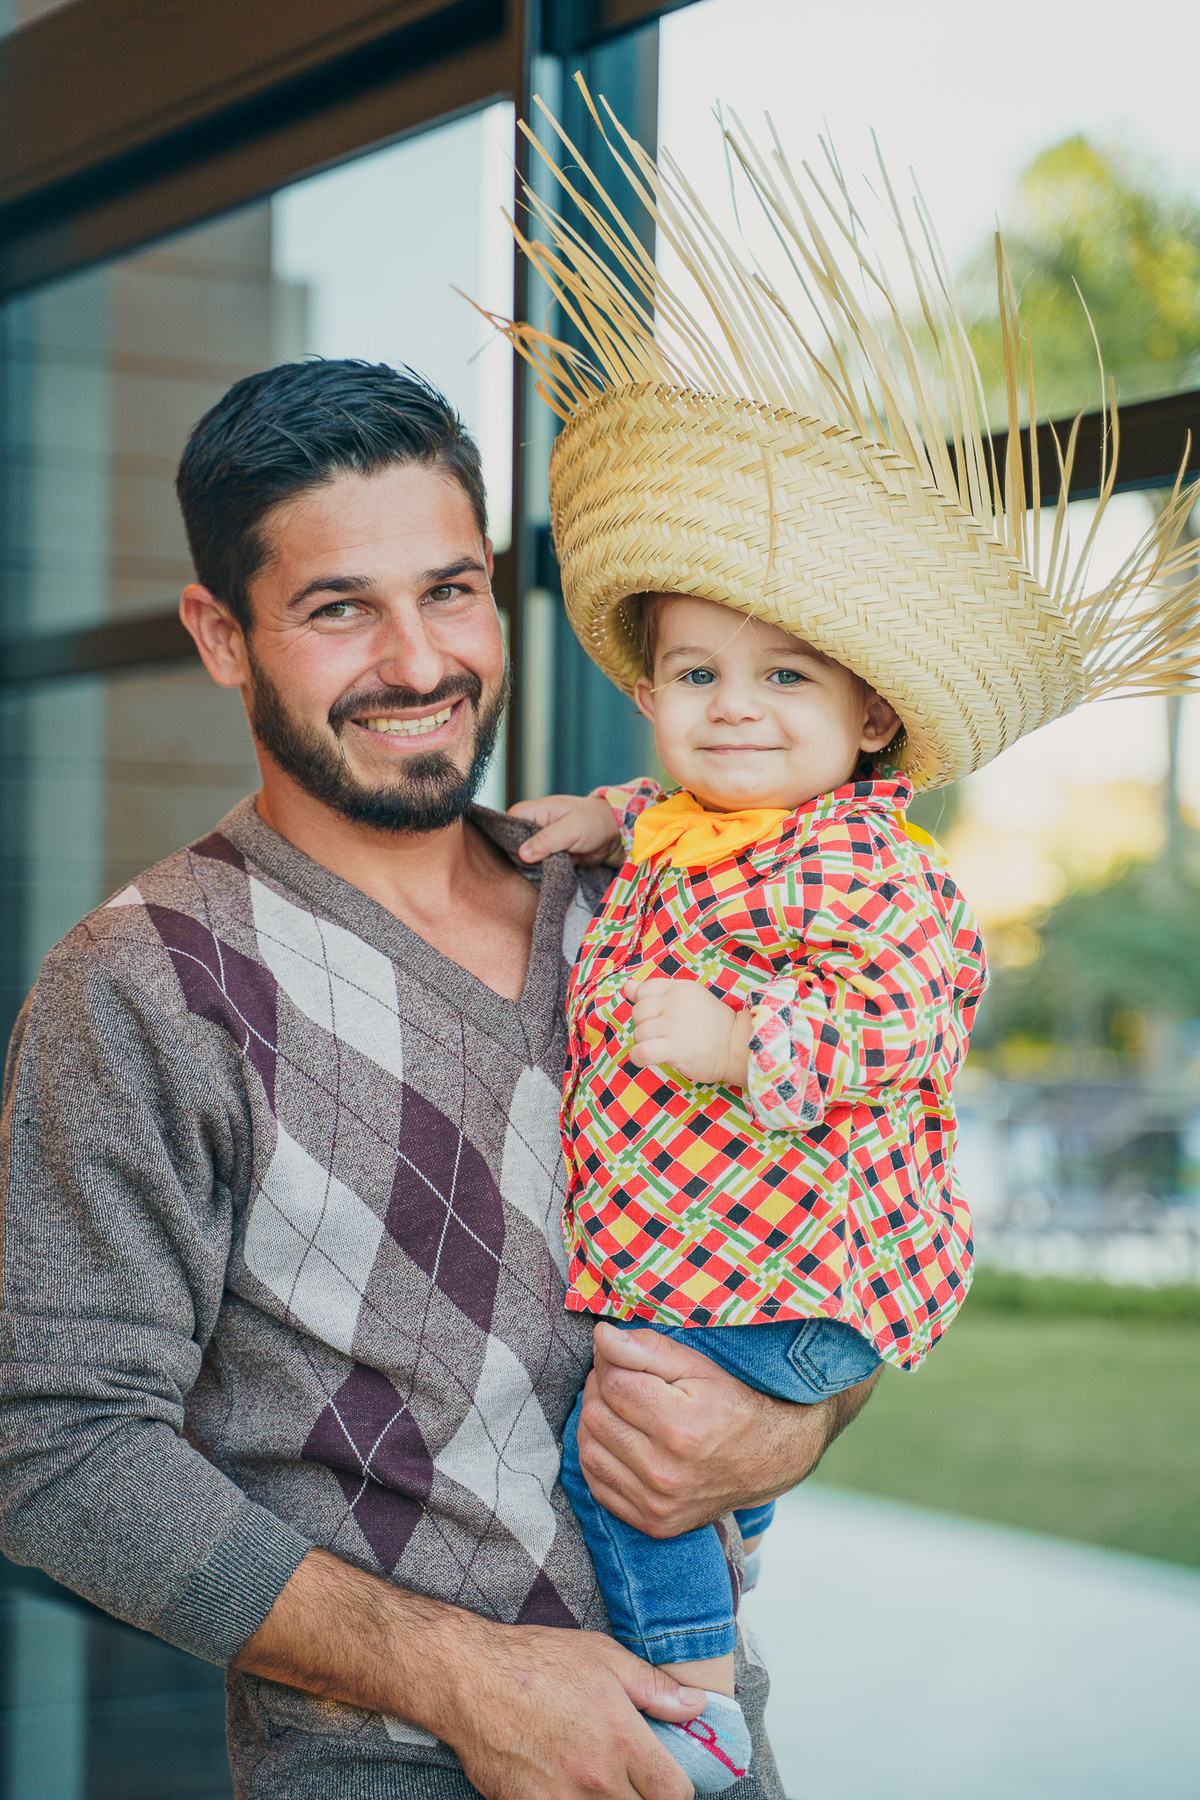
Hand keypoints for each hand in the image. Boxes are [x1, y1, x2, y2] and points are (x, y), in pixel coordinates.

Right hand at [236, 1548, 702, 1799]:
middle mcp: (597, 1779)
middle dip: (640, 1795)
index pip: (676, 1793)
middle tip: (628, 1776)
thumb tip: (697, 1706)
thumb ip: (655, 1688)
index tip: (667, 1777)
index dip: (678, 1787)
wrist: (469, 1679)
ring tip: (596, 1779)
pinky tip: (563, 1782)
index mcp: (623, 1740)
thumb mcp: (605, 1658)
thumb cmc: (537, 1660)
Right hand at [510, 794, 621, 865]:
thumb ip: (547, 840)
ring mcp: (543, 841)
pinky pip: (539, 864)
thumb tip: (522, 854)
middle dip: (519, 855)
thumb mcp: (571, 829)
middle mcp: (536, 824)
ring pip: (526, 855)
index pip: (509, 819)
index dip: (506, 835)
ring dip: (532, 865)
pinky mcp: (551, 854)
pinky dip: (543, 870)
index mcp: (537, 811)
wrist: (615, 834)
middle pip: (514, 840)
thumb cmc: (594, 822)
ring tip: (540, 871)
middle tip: (528, 866)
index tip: (511, 852)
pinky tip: (546, 875)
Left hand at [576, 1322, 880, 1537]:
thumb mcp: (697, 1365)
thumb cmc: (732, 1402)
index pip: (613, 1384)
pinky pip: (597, 1484)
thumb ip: (646, 1349)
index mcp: (681, 1427)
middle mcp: (666, 1473)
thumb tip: (600, 1336)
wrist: (769, 1460)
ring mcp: (658, 1504)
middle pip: (596, 1417)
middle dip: (600, 1388)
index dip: (609, 1361)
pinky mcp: (653, 1524)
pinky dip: (599, 1456)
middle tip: (619, 1376)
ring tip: (618, 1406)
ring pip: (589, 1451)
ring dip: (595, 1421)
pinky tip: (618, 1438)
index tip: (619, 1353)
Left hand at [625, 978, 753, 1085]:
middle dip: (645, 1025)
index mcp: (679, 988)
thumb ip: (656, 991)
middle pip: (638, 1012)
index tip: (660, 1017)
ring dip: (645, 1043)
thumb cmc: (711, 1024)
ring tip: (663, 1046)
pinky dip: (638, 1057)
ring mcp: (675, 1026)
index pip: (643, 990)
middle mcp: (675, 1003)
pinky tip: (648, 1058)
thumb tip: (627, 986)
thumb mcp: (687, 997)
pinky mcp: (675, 1048)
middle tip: (663, 1034)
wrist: (737, 1046)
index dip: (645, 1006)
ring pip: (638, 1033)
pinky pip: (641, 1052)